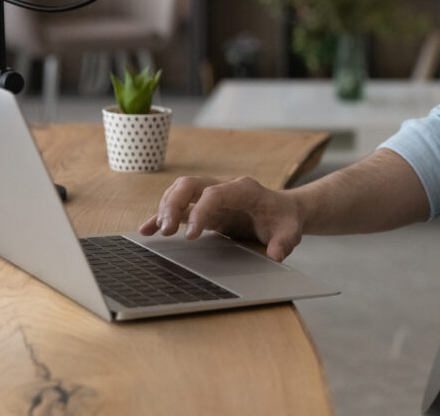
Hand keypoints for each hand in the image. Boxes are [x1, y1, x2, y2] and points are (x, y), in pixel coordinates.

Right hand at [138, 176, 303, 261]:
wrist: (284, 211)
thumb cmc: (285, 220)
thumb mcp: (291, 231)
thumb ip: (284, 242)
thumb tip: (275, 255)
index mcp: (245, 189)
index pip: (215, 193)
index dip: (200, 211)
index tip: (191, 235)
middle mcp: (225, 187)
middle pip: (190, 185)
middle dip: (174, 204)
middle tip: (167, 230)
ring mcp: (212, 194)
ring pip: (180, 191)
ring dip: (166, 209)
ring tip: (157, 231)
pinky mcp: (205, 207)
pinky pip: (179, 206)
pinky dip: (163, 215)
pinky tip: (148, 229)